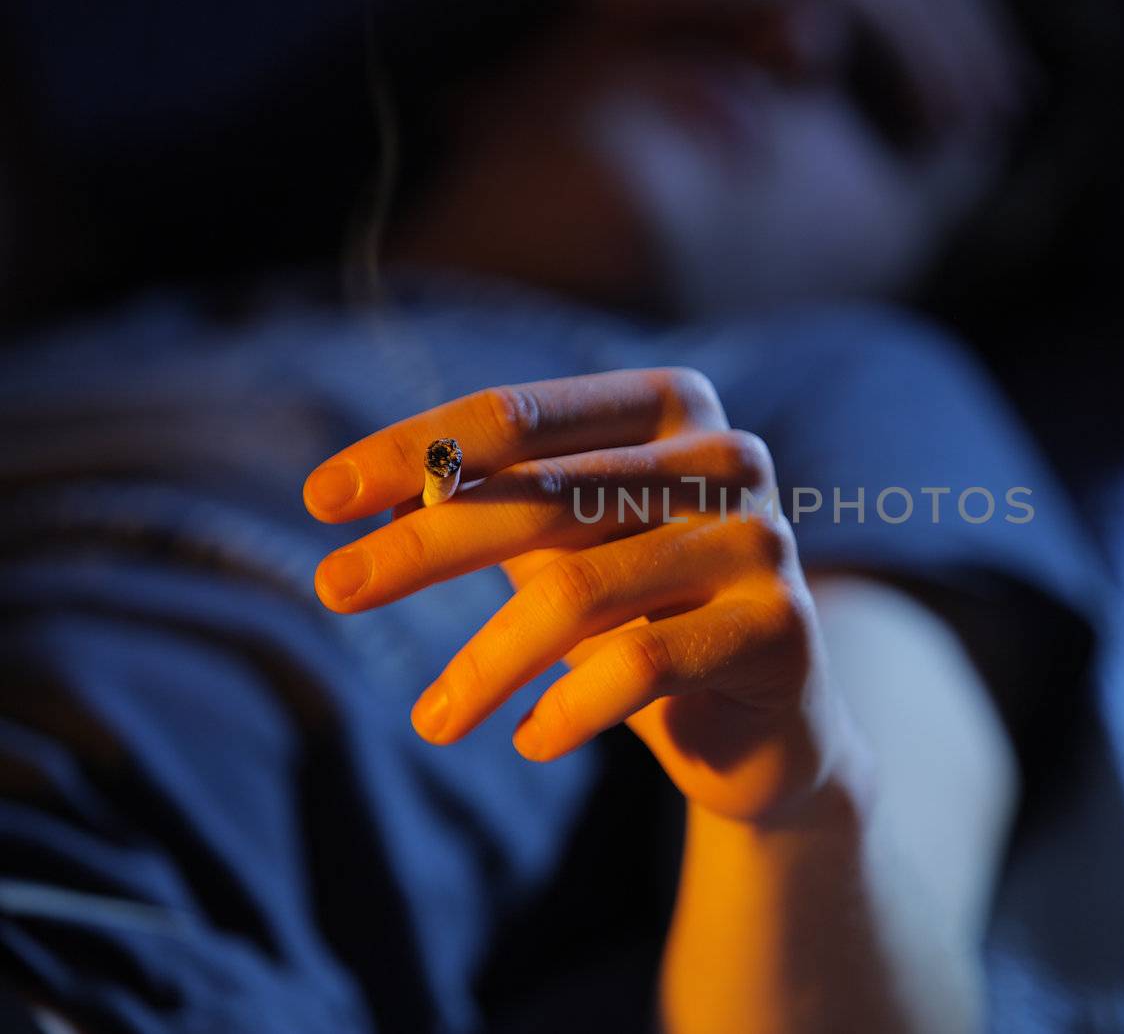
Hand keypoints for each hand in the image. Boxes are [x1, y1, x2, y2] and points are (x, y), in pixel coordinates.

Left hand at [304, 368, 863, 823]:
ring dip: (485, 664)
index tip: (321, 500)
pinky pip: (641, 666)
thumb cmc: (646, 616)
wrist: (768, 727)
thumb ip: (488, 507)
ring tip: (432, 721)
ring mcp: (761, 538)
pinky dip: (566, 710)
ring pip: (579, 593)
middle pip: (539, 494)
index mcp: (671, 406)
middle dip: (423, 547)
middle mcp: (726, 455)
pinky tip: (529, 740)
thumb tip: (364, 492)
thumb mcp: (560, 550)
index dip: (414, 449)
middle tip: (334, 589)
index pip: (519, 414)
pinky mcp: (781, 627)